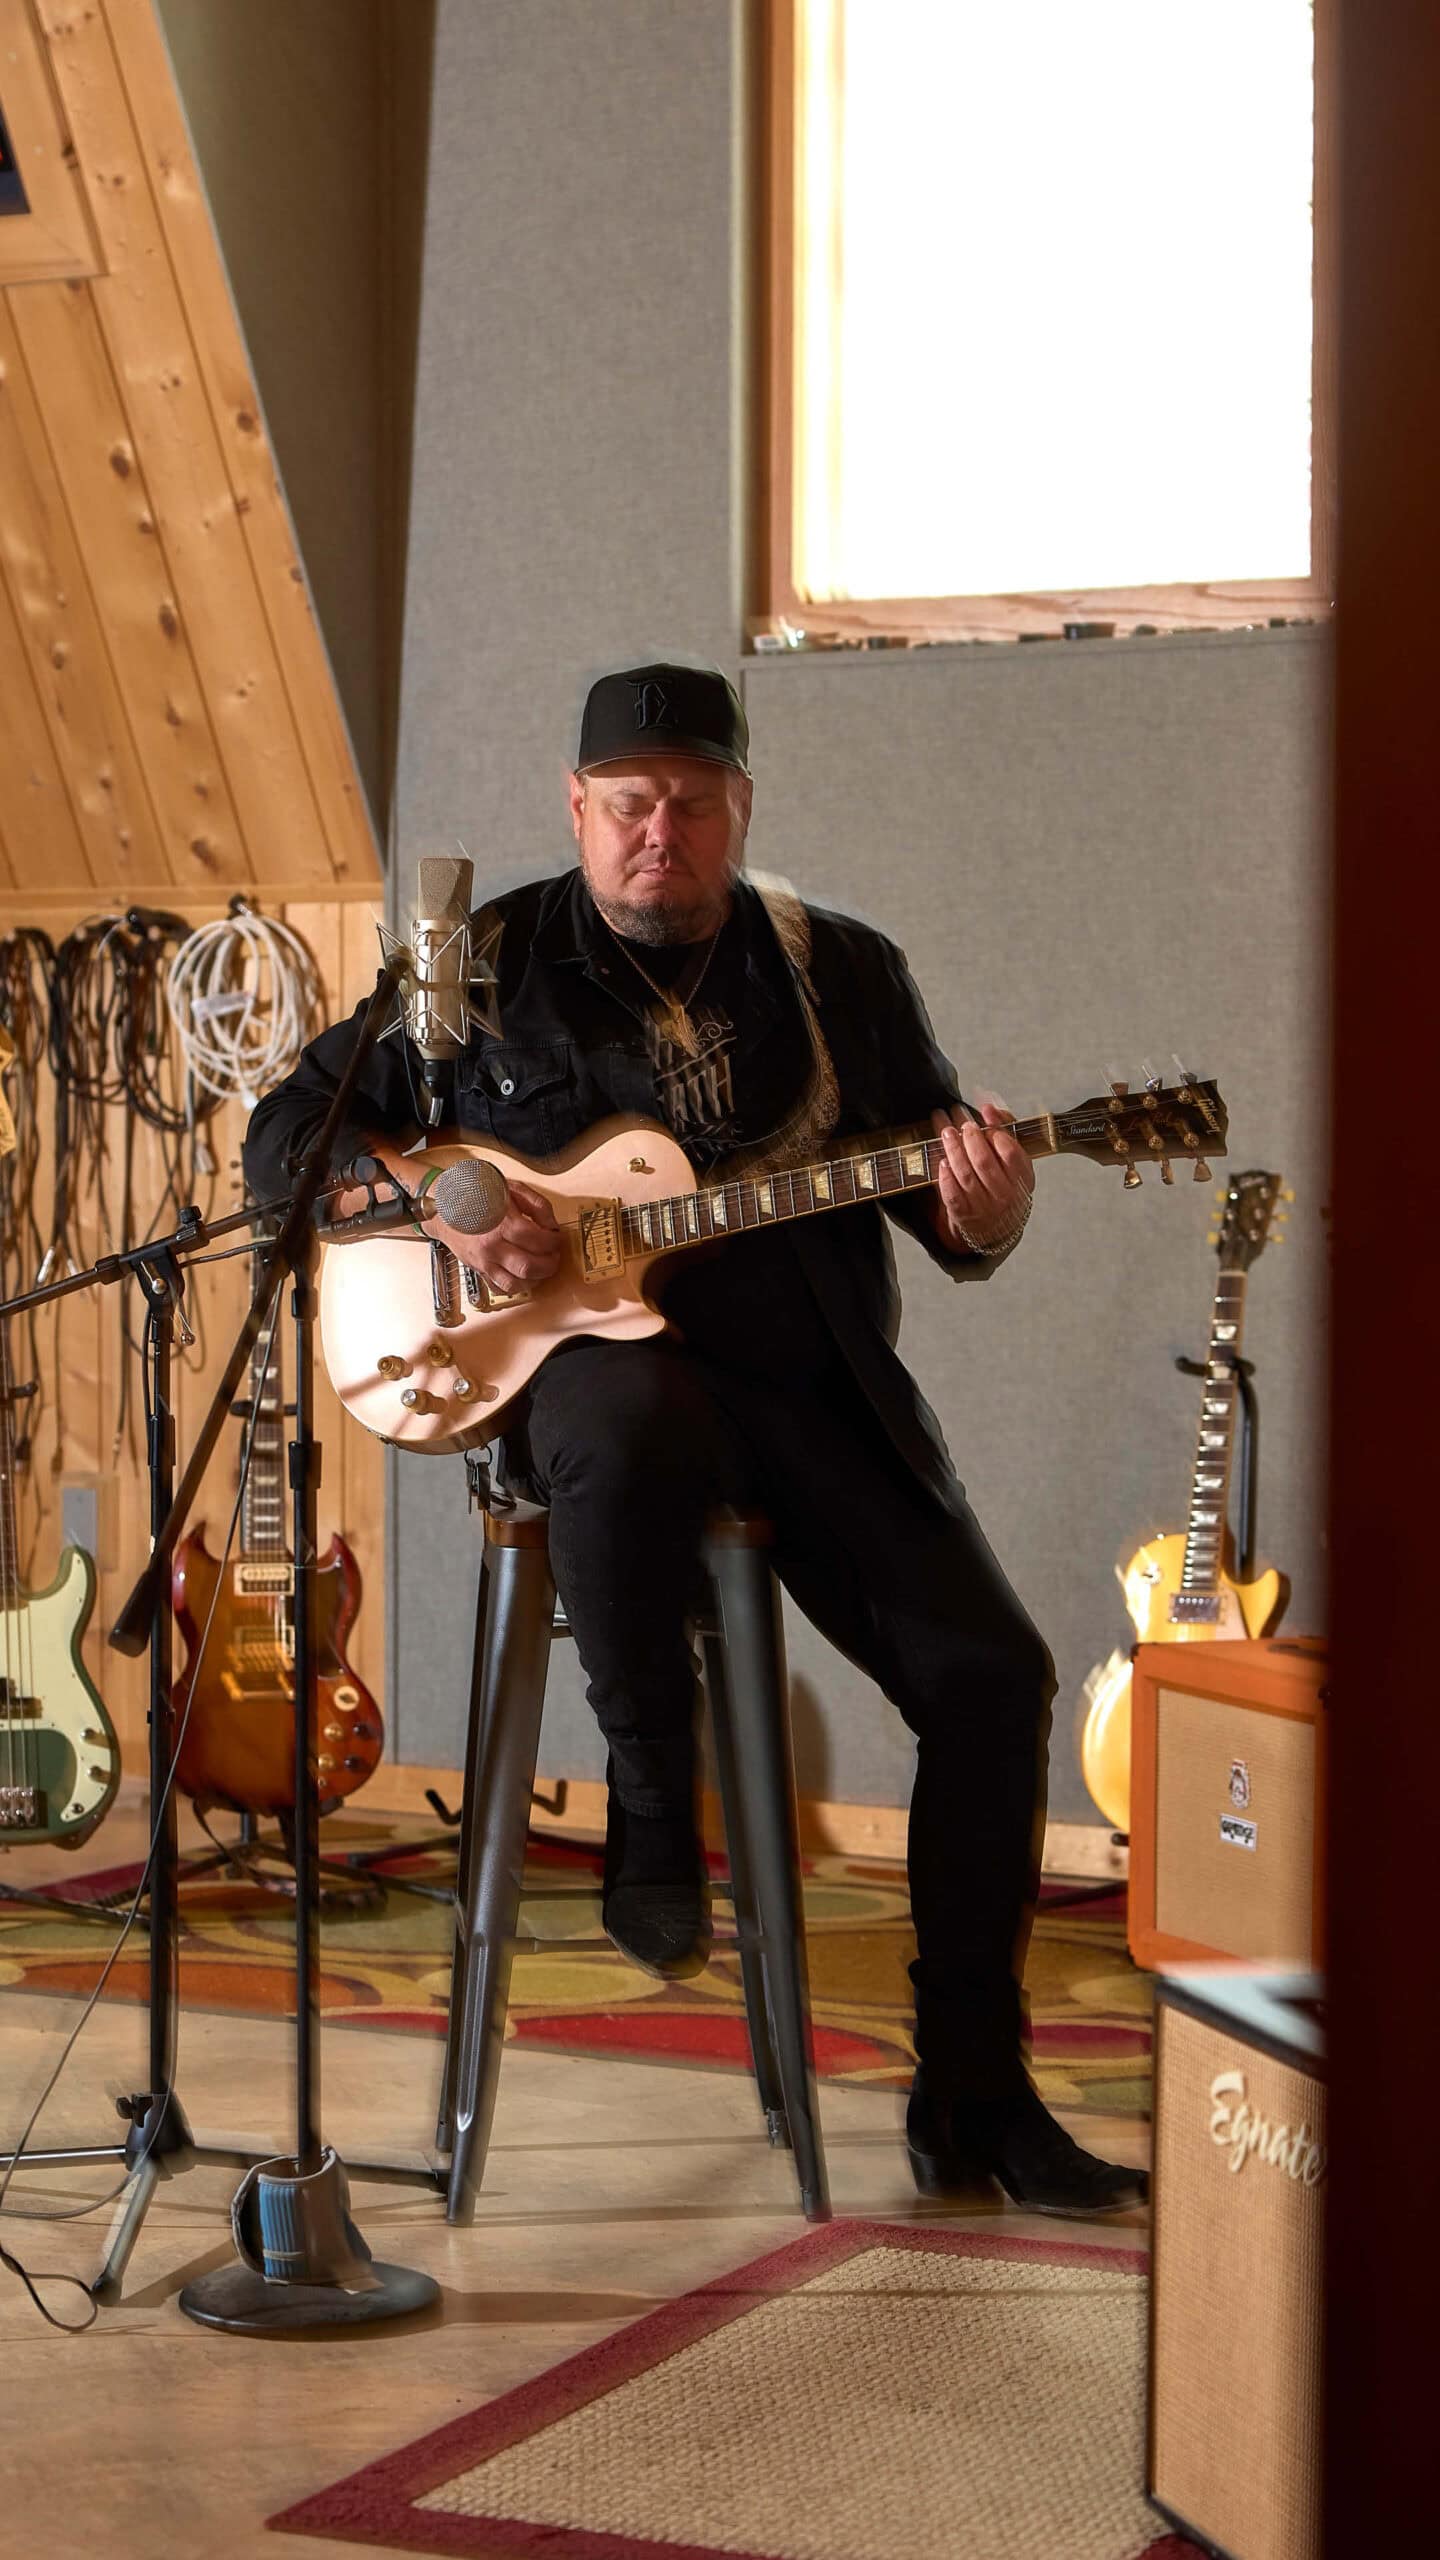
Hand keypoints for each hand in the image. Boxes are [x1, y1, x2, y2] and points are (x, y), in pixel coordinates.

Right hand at [453, 1177, 562, 1296]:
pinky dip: (516, 1286)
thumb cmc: (475, 1196)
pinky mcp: (479, 1271)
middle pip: (529, 1267)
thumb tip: (552, 1224)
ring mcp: (484, 1262)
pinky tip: (523, 1275)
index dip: (553, 1241)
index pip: (538, 1241)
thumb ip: (536, 1204)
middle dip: (549, 1264)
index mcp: (501, 1224)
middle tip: (553, 1256)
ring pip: (515, 1284)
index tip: (556, 1238)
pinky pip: (500, 1289)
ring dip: (535, 1279)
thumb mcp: (510, 1188)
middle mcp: (491, 1246)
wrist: (443, 1208)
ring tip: (541, 1268)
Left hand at [932, 1093, 1034, 1255]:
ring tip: (947, 1132)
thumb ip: (1005, 1130)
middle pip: (984, 1162)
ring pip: (965, 1175)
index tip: (985, 1116)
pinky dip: (945, 1176)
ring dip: (953, 1150)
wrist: (995, 1226)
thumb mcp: (1013, 1160)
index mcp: (1022, 1179)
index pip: (1011, 1153)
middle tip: (963, 1124)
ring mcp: (983, 1207)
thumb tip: (989, 1106)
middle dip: (970, 1138)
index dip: (996, 1132)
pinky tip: (943, 1160)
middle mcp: (1005, 1196)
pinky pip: (951, 1194)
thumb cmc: (1004, 1184)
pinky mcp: (962, 1214)